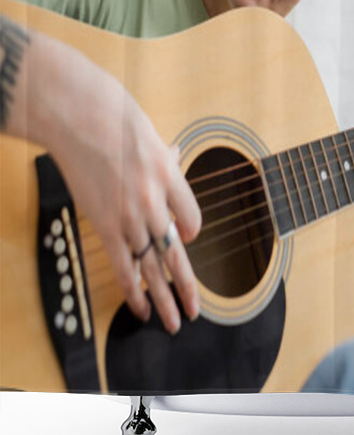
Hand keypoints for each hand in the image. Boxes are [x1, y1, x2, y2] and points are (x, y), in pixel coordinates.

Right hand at [28, 33, 201, 333]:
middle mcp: (154, 199)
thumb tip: (174, 155)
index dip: (190, 232)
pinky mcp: (103, 222)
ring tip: (173, 321)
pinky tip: (140, 307)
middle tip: (195, 311)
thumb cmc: (114, 117)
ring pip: (151, 266)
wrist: (77, 113)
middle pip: (177, 253)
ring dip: (163, 298)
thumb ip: (165, 156)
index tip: (185, 237)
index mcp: (171, 175)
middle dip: (187, 285)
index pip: (192, 220)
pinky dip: (133, 289)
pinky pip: (123, 263)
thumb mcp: (152, 135)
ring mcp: (129, 214)